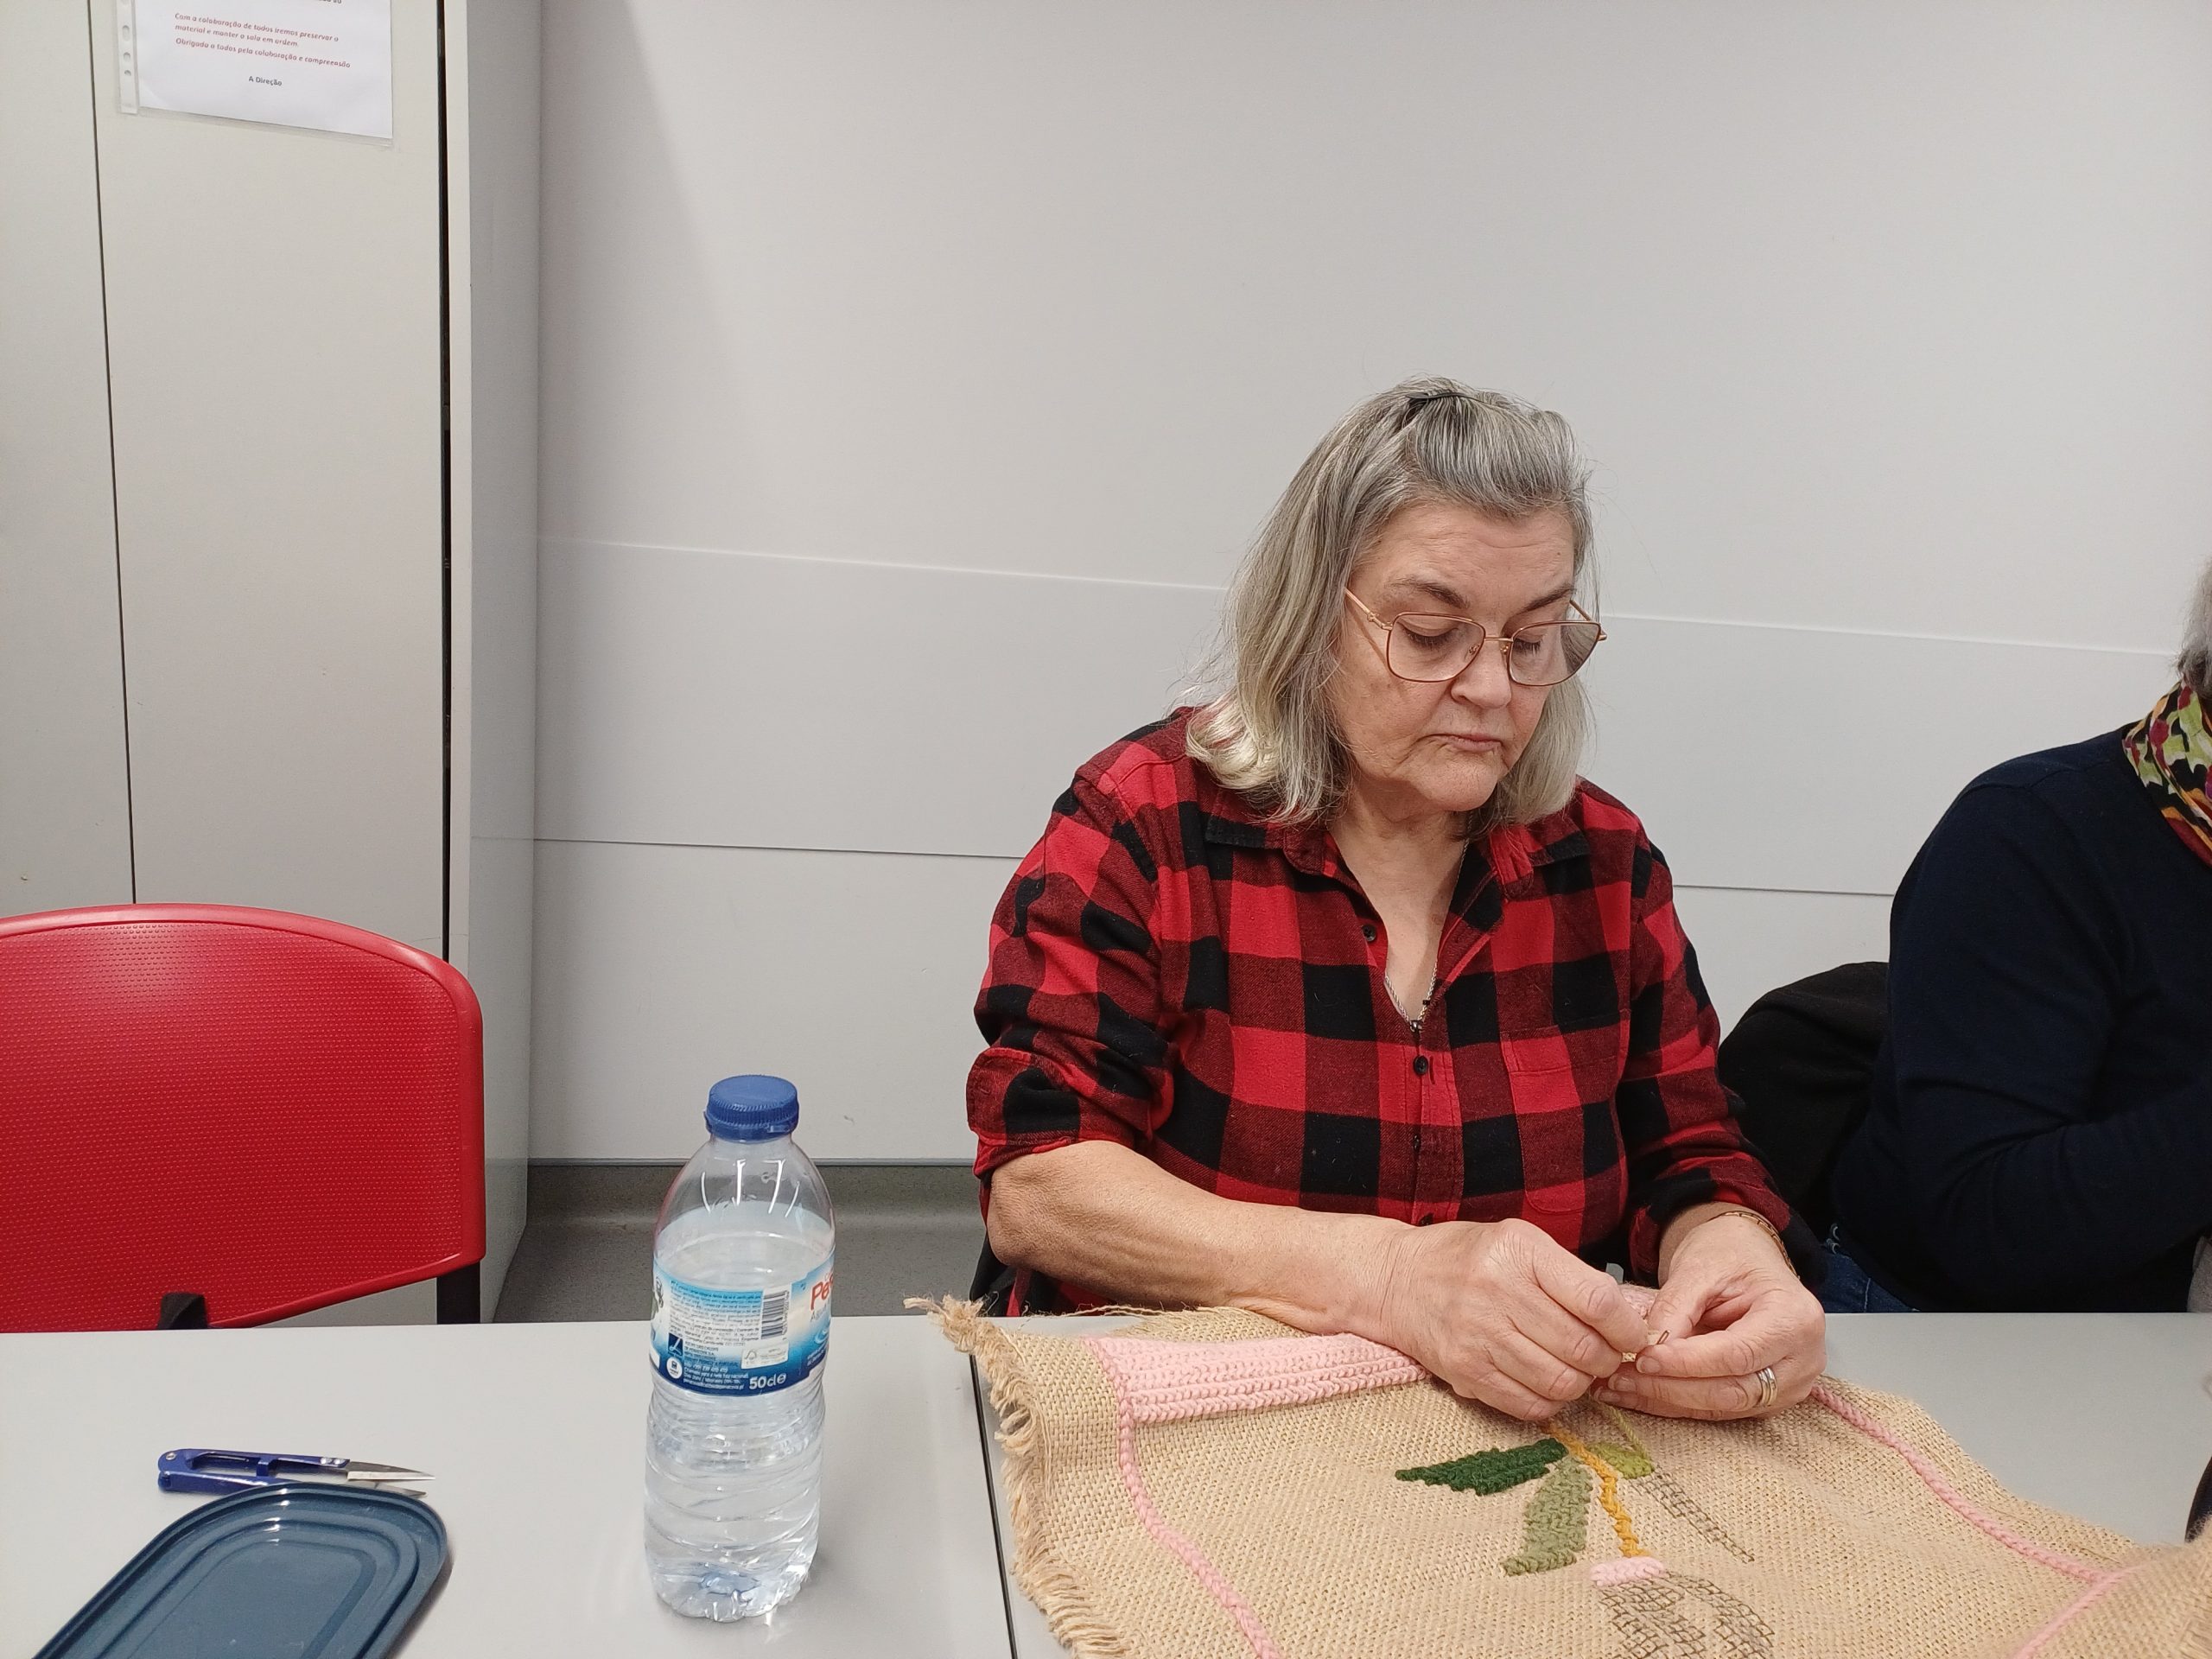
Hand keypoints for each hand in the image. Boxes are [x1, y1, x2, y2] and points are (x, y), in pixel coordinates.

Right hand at [1375, 1217, 1651, 1422]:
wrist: (1396, 1280)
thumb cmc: (1468, 1258)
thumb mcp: (1520, 1242)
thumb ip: (1570, 1276)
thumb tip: (1627, 1324)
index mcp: (1519, 1252)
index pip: (1597, 1301)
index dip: (1627, 1328)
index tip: (1632, 1336)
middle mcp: (1497, 1292)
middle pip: (1582, 1348)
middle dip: (1606, 1360)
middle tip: (1603, 1355)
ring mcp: (1478, 1336)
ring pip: (1561, 1383)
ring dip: (1581, 1383)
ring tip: (1574, 1368)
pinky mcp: (1465, 1371)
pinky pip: (1529, 1405)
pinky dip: (1550, 1402)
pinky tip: (1545, 1382)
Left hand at [1596, 1212, 1824, 1419]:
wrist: (1747, 1259)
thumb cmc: (1730, 1255)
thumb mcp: (1701, 1267)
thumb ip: (1676, 1309)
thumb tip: (1648, 1349)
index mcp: (1796, 1319)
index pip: (1737, 1354)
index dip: (1687, 1363)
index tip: (1643, 1358)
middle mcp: (1802, 1360)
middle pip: (1733, 1390)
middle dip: (1672, 1388)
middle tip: (1620, 1378)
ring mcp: (1790, 1385)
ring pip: (1724, 1406)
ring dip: (1668, 1400)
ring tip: (1620, 1386)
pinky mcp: (1768, 1398)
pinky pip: (1720, 1408)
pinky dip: (1676, 1402)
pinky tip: (1639, 1392)